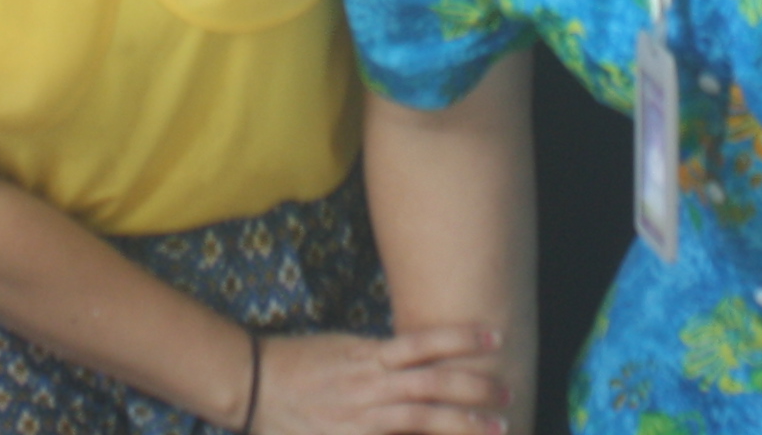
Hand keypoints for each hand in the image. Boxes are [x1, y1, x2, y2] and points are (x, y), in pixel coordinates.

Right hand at [253, 327, 510, 434]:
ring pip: (421, 417)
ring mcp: (360, 416)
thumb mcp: (342, 348)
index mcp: (368, 355)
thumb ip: (379, 358)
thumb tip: (417, 359)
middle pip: (432, 383)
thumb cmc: (297, 364)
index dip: (461, 339)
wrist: (252, 385)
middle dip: (475, 388)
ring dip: (462, 422)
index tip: (496, 336)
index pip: (423, 343)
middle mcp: (369, 384)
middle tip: (508, 392)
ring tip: (496, 426)